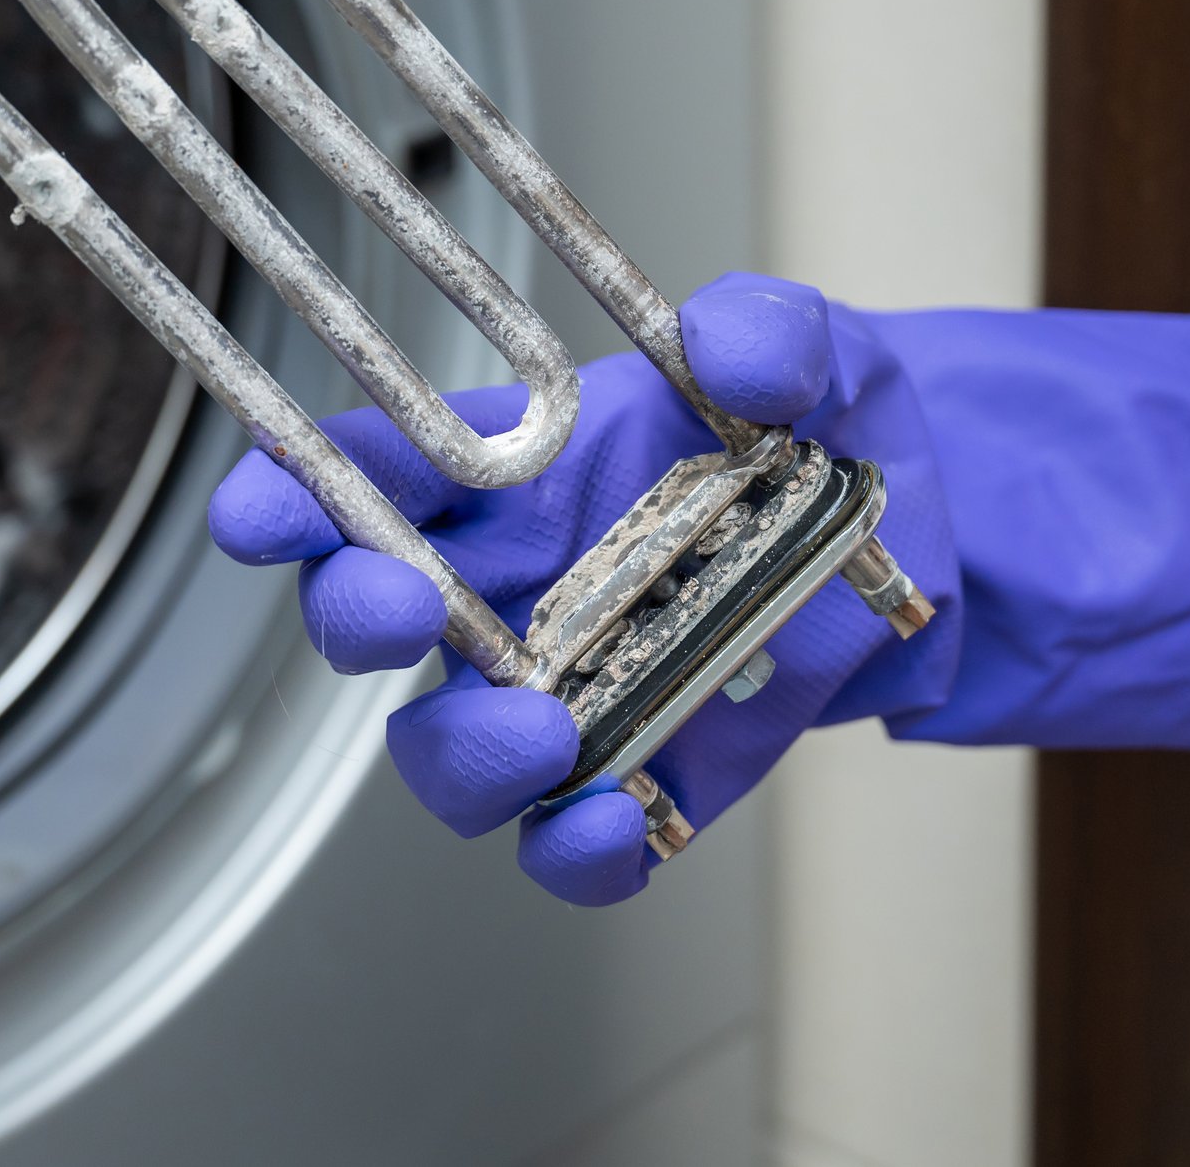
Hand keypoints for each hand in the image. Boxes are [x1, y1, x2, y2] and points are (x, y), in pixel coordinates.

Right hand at [207, 273, 962, 903]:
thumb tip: (728, 345)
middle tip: (402, 612)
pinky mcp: (643, 771)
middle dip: (353, 617)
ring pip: (445, 750)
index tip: (258, 512)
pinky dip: (574, 854)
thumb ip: (767, 335)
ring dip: (467, 754)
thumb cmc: (827, 426)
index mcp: (510, 468)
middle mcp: (511, 581)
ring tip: (547, 736)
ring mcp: (566, 684)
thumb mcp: (812, 352)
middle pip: (368, 616)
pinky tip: (613, 829)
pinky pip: (565, 842)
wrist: (931, 535)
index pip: (362, 473)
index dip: (288, 496)